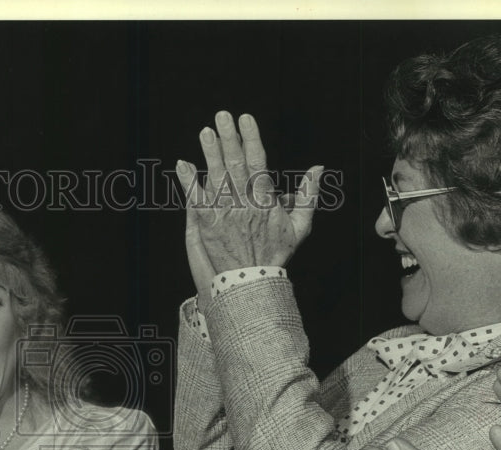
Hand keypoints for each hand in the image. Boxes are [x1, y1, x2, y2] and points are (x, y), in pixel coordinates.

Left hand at [175, 111, 322, 275]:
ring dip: (209, 153)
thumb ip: (308, 196)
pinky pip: (196, 199)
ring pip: (216, 178)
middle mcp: (244, 205)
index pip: (259, 163)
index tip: (246, 119)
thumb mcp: (299, 227)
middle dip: (229, 139)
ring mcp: (223, 214)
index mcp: (266, 202)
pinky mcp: (206, 224)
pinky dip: (188, 181)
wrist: (250, 282)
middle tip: (222, 116)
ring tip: (205, 132)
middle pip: (236, 165)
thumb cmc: (274, 254)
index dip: (251, 139)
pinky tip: (183, 164)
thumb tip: (318, 168)